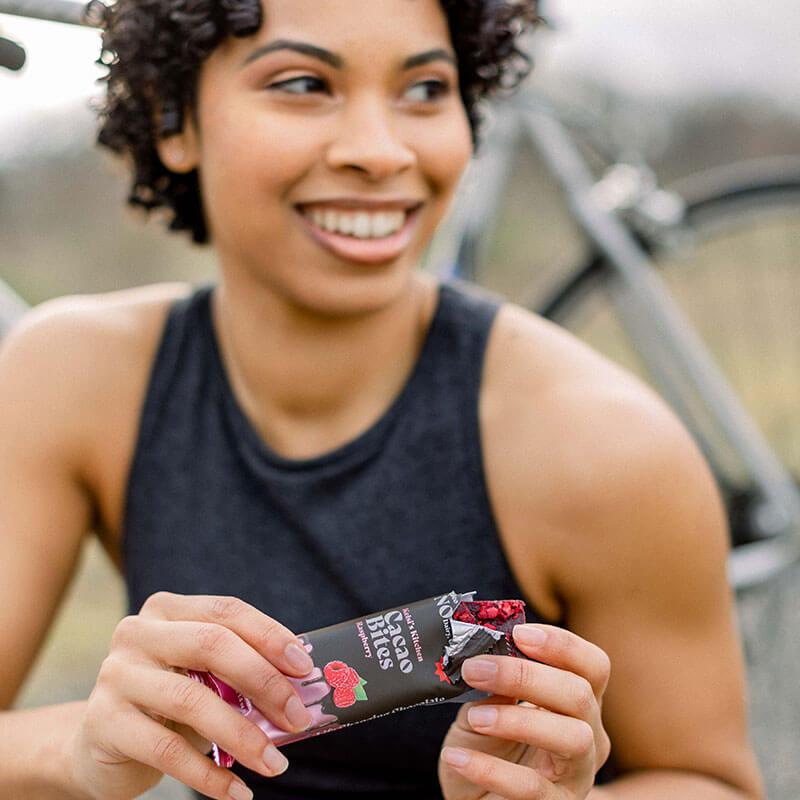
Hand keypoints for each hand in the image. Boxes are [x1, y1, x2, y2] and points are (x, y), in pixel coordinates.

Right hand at [64, 592, 315, 799]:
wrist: (100, 743)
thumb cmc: (169, 702)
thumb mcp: (203, 676)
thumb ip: (241, 671)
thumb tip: (303, 688)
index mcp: (168, 610)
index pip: (227, 612)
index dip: (270, 636)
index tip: (305, 667)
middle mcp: (137, 633)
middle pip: (212, 645)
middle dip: (264, 683)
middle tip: (297, 719)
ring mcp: (116, 675)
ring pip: (192, 700)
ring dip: (244, 736)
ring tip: (275, 764)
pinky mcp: (104, 723)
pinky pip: (167, 750)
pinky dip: (209, 776)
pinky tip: (238, 791)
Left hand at [439, 624, 610, 799]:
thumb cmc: (488, 747)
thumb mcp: (487, 707)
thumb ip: (494, 683)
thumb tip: (485, 650)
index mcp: (577, 703)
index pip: (593, 666)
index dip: (562, 644)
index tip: (519, 632)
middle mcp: (590, 736)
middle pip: (580, 695)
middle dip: (526, 675)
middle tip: (476, 669)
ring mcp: (577, 775)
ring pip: (572, 737)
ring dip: (518, 720)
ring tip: (475, 718)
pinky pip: (530, 787)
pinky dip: (489, 768)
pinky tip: (456, 756)